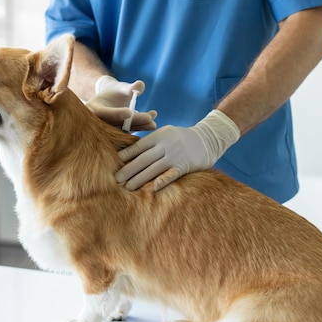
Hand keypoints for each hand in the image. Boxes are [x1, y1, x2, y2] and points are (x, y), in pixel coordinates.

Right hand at [85, 76, 156, 131]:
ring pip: (125, 130)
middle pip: (117, 124)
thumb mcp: (120, 87)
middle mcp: (99, 123)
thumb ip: (129, 88)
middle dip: (134, 121)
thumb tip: (140, 85)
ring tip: (153, 122)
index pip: (104, 113)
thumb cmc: (113, 93)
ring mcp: (109, 131)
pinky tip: (152, 124)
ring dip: (140, 126)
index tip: (129, 112)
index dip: (117, 114)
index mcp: (94, 109)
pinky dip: (141, 128)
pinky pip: (130, 132)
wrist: (110, 103)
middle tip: (148, 118)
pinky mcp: (118, 135)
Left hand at [115, 110, 240, 190]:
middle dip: (128, 170)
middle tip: (116, 180)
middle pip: (143, 159)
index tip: (114, 163)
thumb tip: (130, 152)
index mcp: (158, 136)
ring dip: (139, 179)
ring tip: (128, 188)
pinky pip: (172, 174)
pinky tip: (152, 188)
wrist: (208, 138)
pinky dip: (163, 181)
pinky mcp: (185, 166)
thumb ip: (150, 141)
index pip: (138, 146)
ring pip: (153, 169)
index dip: (125, 155)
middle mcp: (165, 145)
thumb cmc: (181, 138)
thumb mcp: (165, 133)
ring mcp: (175, 156)